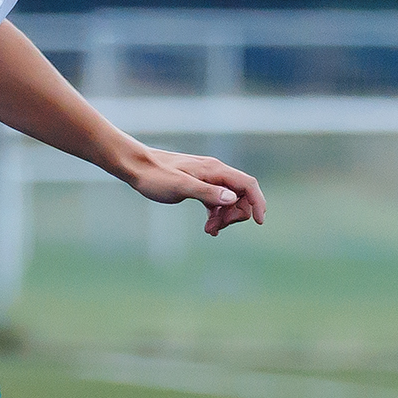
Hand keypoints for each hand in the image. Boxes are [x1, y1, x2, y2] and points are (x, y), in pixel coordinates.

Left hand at [124, 148, 266, 236]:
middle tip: (216, 229)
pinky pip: (217, 201)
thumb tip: (233, 199)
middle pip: (242, 195)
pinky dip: (217, 215)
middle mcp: (215, 172)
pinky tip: (210, 228)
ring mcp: (208, 178)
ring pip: (229, 200)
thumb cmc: (156, 176)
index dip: (258, 203)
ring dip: (225, 218)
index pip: (248, 184)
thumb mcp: (181, 187)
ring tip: (209, 231)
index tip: (260, 223)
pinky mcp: (199, 185)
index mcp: (215, 170)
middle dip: (236, 215)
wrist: (136, 167)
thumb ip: (207, 193)